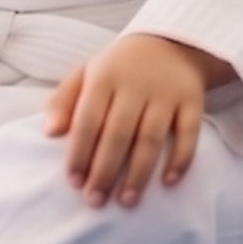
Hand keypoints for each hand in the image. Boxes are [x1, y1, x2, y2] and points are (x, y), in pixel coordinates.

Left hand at [43, 35, 226, 209]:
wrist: (170, 42)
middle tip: (95, 200)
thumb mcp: (86, 73)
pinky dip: (180, 159)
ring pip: (151, 138)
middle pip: (118, 133)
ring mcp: (166, 92)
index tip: (74, 182)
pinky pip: (188, 133)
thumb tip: (49, 132)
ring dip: (139, 173)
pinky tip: (168, 182)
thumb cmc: (118, 68)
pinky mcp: (193, 100)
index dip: (80, 152)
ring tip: (126, 201)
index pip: (88, 119)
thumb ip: (63, 100)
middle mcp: (135, 84)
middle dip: (105, 170)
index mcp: (104, 76)